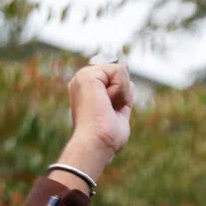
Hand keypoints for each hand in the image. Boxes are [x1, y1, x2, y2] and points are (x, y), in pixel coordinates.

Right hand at [55, 63, 134, 186]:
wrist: (96, 143)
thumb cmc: (107, 135)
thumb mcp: (119, 108)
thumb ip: (122, 88)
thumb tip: (123, 63)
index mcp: (88, 90)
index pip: (118, 81)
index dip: (123, 97)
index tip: (110, 114)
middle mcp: (82, 81)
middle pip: (120, 75)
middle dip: (123, 95)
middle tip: (108, 112)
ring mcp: (82, 76)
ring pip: (120, 72)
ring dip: (121, 94)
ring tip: (106, 108)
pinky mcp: (86, 75)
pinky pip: (119, 72)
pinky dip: (120, 91)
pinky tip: (106, 102)